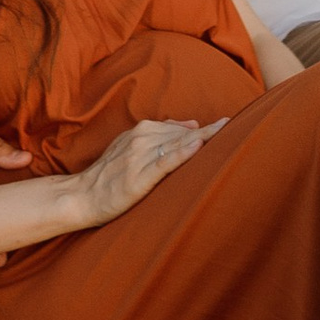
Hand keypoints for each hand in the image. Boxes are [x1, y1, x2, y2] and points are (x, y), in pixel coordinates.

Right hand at [70, 117, 219, 228]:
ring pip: (177, 143)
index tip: (231, 123)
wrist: (81, 195)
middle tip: (237, 128)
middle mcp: (141, 138)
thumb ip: (160, 135)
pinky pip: (164, 161)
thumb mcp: (130, 147)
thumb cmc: (108, 175)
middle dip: (210, 132)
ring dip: (203, 138)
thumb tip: (193, 125)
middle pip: (183, 134)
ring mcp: (139, 156)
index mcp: (141, 131)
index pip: (180, 128)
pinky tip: (197, 146)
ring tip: (227, 132)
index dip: (206, 128)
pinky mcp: (139, 175)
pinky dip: (182, 152)